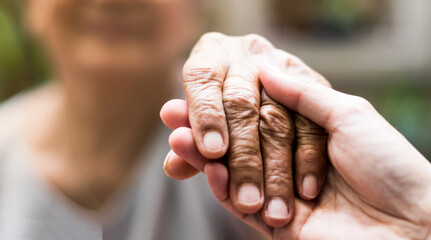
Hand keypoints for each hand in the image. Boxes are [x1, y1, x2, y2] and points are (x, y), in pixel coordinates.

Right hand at [166, 64, 430, 238]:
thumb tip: (266, 68)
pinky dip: (220, 186)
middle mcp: (289, 165)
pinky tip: (204, 167)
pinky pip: (242, 206)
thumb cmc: (387, 162)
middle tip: (171, 114)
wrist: (412, 220)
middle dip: (205, 132)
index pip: (254, 118)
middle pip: (238, 147)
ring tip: (177, 138)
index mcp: (305, 136)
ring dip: (204, 158)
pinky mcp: (278, 225)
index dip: (226, 106)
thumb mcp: (346, 113)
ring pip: (233, 176)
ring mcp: (281, 195)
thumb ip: (301, 94)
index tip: (196, 92)